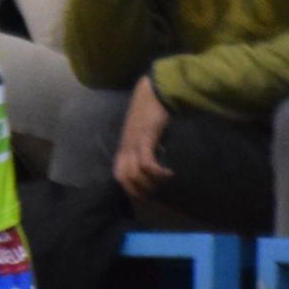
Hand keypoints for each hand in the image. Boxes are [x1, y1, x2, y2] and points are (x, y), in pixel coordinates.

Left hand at [112, 75, 172, 199]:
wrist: (154, 92)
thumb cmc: (151, 112)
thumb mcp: (144, 135)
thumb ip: (145, 148)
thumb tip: (156, 163)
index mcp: (124, 148)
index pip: (119, 176)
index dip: (130, 189)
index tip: (146, 195)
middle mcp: (126, 147)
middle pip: (124, 178)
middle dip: (140, 190)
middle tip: (156, 193)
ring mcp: (134, 143)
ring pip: (134, 173)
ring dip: (150, 183)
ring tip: (164, 182)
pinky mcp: (145, 138)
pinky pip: (147, 163)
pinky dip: (157, 172)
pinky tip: (169, 173)